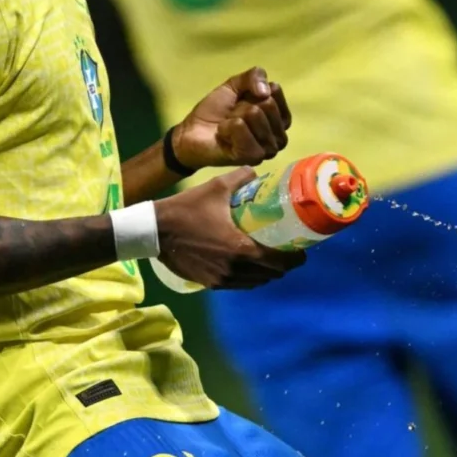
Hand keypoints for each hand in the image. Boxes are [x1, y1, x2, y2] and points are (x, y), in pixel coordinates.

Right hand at [154, 167, 305, 289]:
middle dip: (284, 265)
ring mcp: (222, 279)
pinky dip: (249, 277)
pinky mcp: (210, 283)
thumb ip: (241, 178)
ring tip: (269, 257)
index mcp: (241, 249)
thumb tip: (257, 173)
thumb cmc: (187, 209)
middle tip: (287, 250)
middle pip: (271, 275)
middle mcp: (235, 269)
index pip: (279, 262)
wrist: (155, 232)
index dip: (295, 258)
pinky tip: (248, 265)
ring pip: (256, 282)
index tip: (301, 251)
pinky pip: (239, 284)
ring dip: (266, 273)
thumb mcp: (216, 187)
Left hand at [171, 67, 290, 169]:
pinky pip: (241, 127)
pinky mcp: (253, 157)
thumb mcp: (235, 85)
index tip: (242, 102)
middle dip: (243, 105)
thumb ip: (255, 76)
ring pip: (255, 114)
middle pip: (267, 103)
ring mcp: (268, 150)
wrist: (192, 132)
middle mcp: (280, 136)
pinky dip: (227, 127)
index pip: (275, 90)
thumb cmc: (216, 111)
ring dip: (234, 116)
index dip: (253, 91)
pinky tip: (223, 135)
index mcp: (280, 119)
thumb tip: (266, 92)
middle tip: (233, 117)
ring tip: (228, 127)